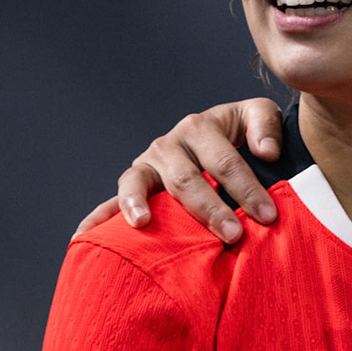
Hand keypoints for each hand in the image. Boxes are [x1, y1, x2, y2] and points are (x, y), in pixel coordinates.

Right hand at [74, 99, 285, 241]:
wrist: (219, 137)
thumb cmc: (243, 132)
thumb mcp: (258, 115)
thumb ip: (266, 125)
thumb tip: (264, 152)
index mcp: (199, 127)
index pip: (224, 161)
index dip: (247, 189)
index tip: (267, 216)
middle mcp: (168, 145)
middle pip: (186, 179)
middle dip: (210, 209)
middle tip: (233, 235)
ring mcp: (147, 166)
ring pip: (140, 185)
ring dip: (141, 205)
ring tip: (144, 224)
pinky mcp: (133, 186)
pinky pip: (111, 201)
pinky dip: (97, 216)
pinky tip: (84, 235)